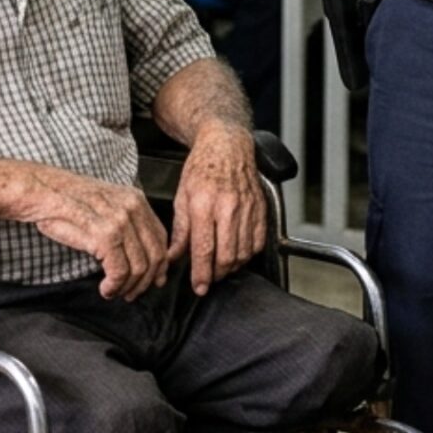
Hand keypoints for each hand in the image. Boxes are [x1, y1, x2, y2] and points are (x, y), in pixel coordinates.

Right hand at [20, 166, 169, 300]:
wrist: (39, 190)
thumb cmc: (64, 201)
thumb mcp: (103, 205)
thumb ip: (125, 225)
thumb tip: (143, 257)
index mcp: (136, 199)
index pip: (161, 239)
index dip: (159, 266)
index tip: (153, 281)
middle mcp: (133, 207)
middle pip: (154, 255)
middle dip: (144, 282)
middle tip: (130, 294)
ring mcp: (120, 220)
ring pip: (139, 267)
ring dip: (127, 287)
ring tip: (113, 292)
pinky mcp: (104, 234)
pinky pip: (120, 270)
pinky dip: (115, 286)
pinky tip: (105, 289)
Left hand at [167, 123, 266, 294]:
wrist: (227, 145)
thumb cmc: (201, 169)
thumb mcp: (181, 197)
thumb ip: (180, 231)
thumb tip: (173, 258)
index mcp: (204, 204)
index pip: (204, 249)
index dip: (202, 273)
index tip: (199, 287)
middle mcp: (227, 207)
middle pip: (226, 255)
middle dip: (217, 274)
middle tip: (209, 278)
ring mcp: (247, 208)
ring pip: (244, 252)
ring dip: (232, 266)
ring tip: (221, 266)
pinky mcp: (260, 208)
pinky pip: (258, 241)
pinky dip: (249, 253)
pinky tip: (238, 252)